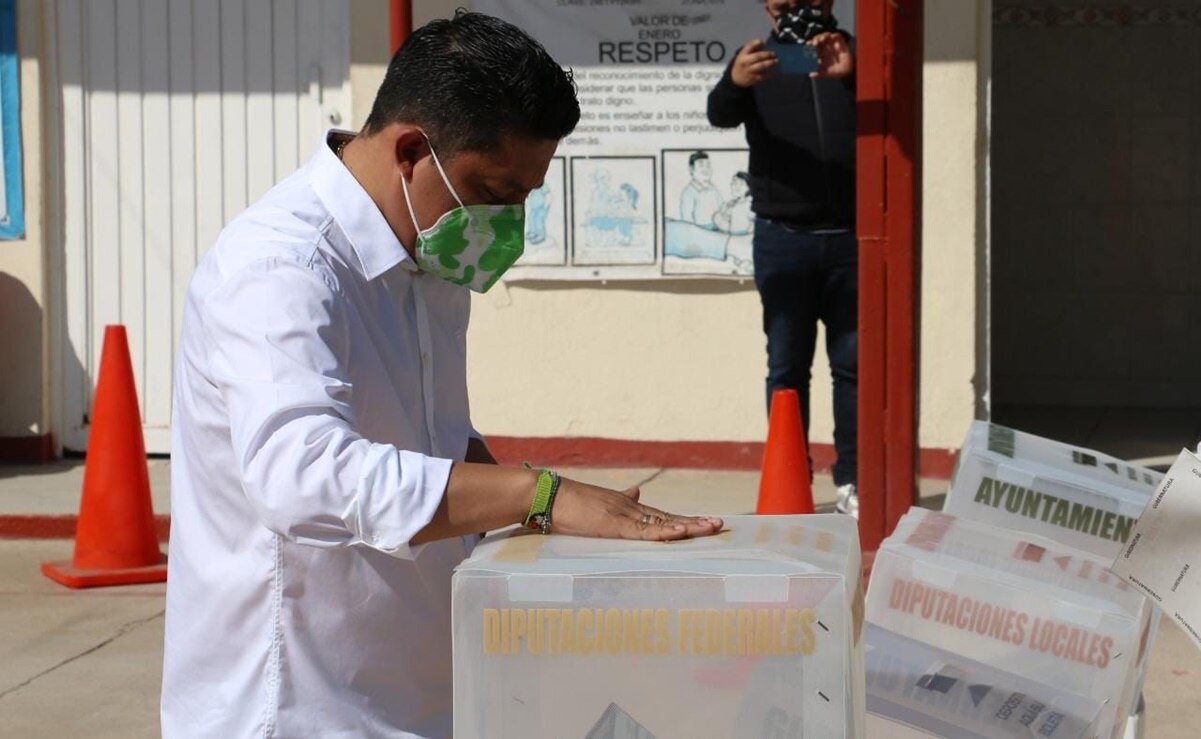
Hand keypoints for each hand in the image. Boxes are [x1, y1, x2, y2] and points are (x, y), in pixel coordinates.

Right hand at [550, 478, 723, 540]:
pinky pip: (644, 531)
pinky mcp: (614, 524)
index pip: (661, 515)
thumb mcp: (599, 503)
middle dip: (694, 522)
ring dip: (688, 526)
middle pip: (669, 517)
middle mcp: (630, 508)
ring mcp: (624, 515)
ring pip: (662, 523)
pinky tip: (681, 532)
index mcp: (627, 506)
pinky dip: (664, 532)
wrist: (548, 495)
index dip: (684, 519)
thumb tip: (637, 491)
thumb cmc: (568, 503)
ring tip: (710, 527)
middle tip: (719, 524)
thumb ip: (620, 499)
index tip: (705, 521)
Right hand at [730, 39, 778, 87]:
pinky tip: (775, 72)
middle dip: (767, 54)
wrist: (736, 77)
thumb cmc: (743, 62)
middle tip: (774, 54)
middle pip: (757, 57)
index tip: (762, 42)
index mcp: (743, 54)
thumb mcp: (744, 53)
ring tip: (776, 61)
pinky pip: (763, 76)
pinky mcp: (753, 78)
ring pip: (761, 66)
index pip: (749, 47)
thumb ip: (752, 46)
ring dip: (770, 63)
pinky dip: (770, 74)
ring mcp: (749, 71)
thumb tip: (762, 42)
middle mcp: (745, 62)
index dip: (755, 43)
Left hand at [808, 32, 853, 78]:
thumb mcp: (826, 73)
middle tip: (814, 43)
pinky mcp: (840, 42)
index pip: (812, 46)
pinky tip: (832, 38)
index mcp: (819, 53)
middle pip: (818, 39)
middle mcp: (825, 47)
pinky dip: (834, 36)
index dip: (809, 44)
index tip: (808, 45)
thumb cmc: (835, 71)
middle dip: (815, 39)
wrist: (847, 71)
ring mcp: (832, 44)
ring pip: (826, 35)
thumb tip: (811, 75)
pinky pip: (837, 36)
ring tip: (821, 40)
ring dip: (823, 36)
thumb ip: (819, 74)